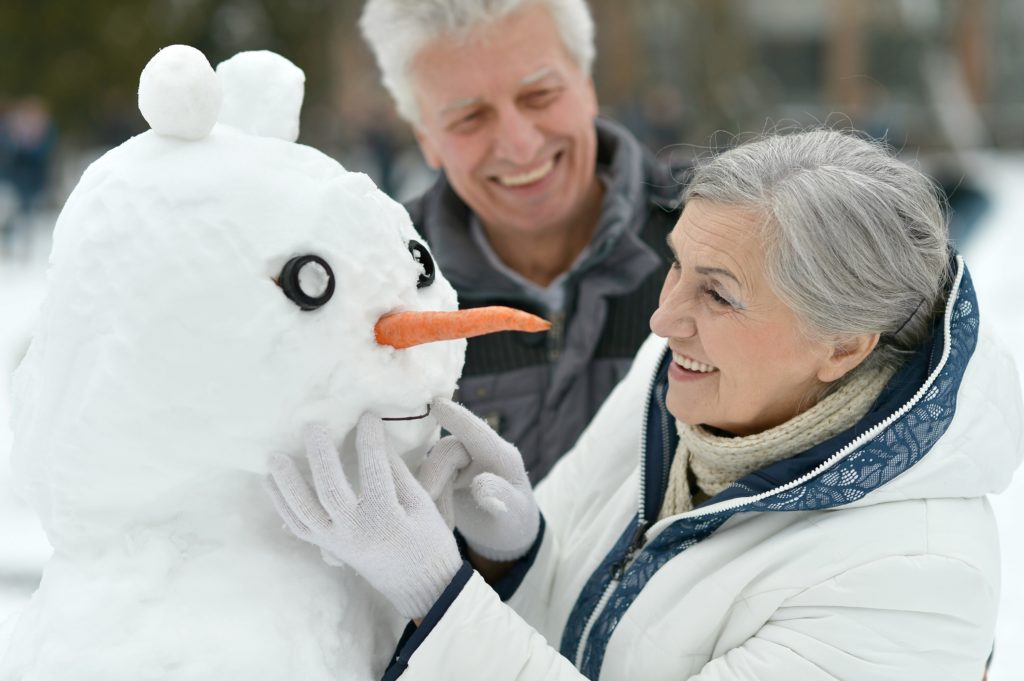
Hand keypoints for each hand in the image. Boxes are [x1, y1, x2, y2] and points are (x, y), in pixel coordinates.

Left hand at [265, 414, 462, 619]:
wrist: (423, 587)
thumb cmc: (428, 541)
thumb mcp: (422, 505)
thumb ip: (398, 474)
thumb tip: (376, 442)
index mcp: (386, 517)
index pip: (374, 469)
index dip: (369, 439)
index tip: (367, 416)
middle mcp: (356, 530)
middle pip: (329, 489)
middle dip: (319, 455)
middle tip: (313, 425)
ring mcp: (337, 541)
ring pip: (304, 511)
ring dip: (286, 483)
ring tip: (275, 455)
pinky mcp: (329, 547)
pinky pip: (299, 526)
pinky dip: (282, 504)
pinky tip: (271, 482)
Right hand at [418, 398, 539, 561]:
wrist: (503, 533)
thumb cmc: (514, 520)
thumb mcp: (515, 513)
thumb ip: (501, 496)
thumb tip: (480, 484)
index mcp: (500, 456)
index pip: (477, 432)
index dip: (458, 418)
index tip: (437, 404)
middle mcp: (474, 452)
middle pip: (446, 450)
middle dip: (435, 475)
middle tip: (432, 504)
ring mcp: (455, 462)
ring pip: (429, 466)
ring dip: (430, 493)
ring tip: (445, 522)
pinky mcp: (439, 474)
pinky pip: (422, 480)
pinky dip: (426, 500)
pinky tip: (439, 518)